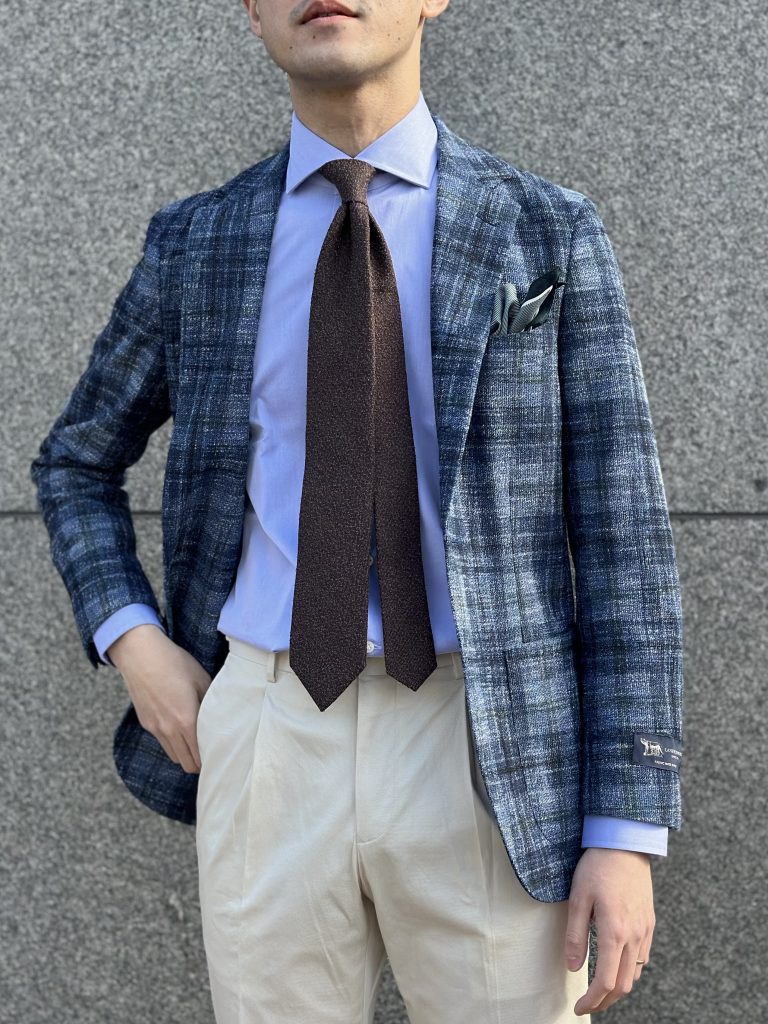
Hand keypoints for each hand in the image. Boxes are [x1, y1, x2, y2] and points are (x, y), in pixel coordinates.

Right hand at [108, 624, 211, 773]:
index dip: (211, 759)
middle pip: (186, 764)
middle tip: (210, 754)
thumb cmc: (174, 663)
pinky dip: (173, 742)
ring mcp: (155, 728)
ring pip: (173, 756)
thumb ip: (212, 702)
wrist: (141, 654)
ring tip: (197, 744)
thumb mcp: (201, 679)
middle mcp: (169, 729)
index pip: (200, 756)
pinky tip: (180, 729)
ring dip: (185, 754)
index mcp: (186, 720)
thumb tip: (222, 715)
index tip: (220, 755)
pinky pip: (163, 742)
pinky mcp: (146, 723)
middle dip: (199, 762)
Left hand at [565, 847, 654, 1015]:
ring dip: (618, 987)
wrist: (625, 843)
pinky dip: (628, 970)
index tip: (578, 1007)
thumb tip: (573, 968)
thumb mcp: (577, 899)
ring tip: (599, 987)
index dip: (592, 1001)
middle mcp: (634, 936)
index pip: (605, 982)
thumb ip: (575, 936)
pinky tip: (615, 964)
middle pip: (623, 985)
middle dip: (605, 1000)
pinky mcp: (649, 922)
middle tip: (587, 1003)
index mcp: (614, 932)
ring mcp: (645, 930)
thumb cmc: (597, 867)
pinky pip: (642, 957)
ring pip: (635, 974)